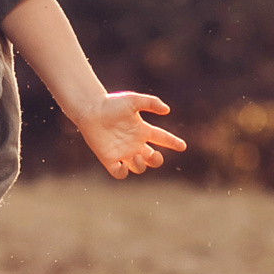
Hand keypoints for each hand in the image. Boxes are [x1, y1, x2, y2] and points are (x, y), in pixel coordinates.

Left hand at [69, 91, 185, 180]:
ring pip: (139, 168)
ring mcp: (122, 152)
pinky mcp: (109, 159)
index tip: (182, 146)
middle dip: (157, 160)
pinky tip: (124, 164)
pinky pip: (119, 173)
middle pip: (153, 159)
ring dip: (142, 165)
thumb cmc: (111, 103)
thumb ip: (151, 103)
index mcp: (142, 130)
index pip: (162, 138)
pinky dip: (123, 173)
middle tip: (154, 155)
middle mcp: (134, 143)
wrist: (91, 109)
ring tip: (137, 156)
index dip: (173, 143)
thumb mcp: (133, 100)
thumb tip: (167, 110)